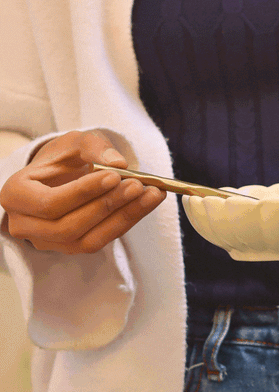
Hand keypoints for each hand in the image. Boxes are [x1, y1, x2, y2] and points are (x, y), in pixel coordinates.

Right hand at [0, 130, 165, 253]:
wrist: (59, 176)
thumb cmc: (62, 159)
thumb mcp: (73, 143)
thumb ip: (93, 146)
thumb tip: (118, 163)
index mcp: (16, 195)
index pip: (49, 203)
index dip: (82, 193)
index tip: (114, 176)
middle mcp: (25, 224)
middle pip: (68, 226)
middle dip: (106, 206)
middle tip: (138, 185)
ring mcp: (47, 242)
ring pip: (86, 240)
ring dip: (122, 217)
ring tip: (150, 194)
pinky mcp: (70, 249)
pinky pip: (100, 242)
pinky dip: (125, 223)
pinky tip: (146, 204)